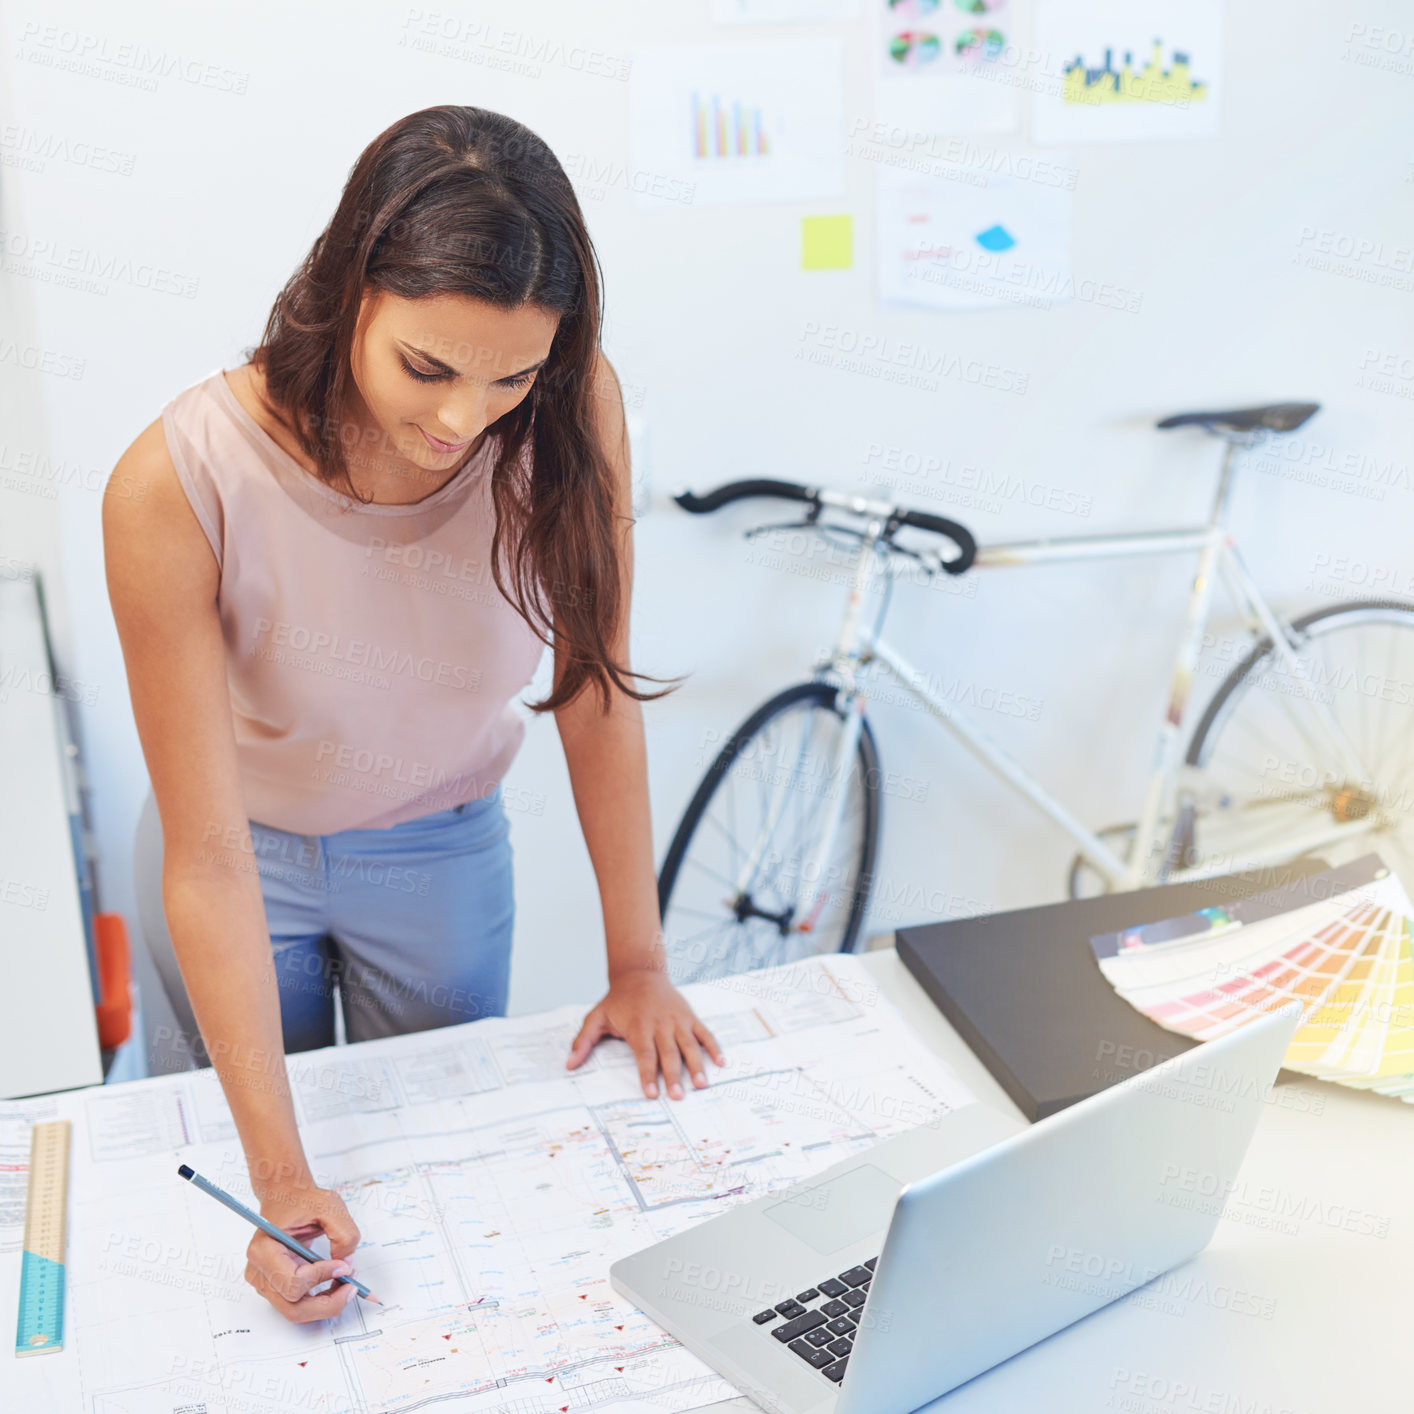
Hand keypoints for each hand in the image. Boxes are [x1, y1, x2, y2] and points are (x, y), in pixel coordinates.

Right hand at [244, 1180, 360, 1322]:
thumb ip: (344, 1233)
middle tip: (351, 1288)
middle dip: (327, 1304)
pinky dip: (320, 1300)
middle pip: (293, 1308)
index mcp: (263, 1250)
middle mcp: (259, 1272)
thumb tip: (346, 1264)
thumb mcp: (330, 1205)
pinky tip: (335, 1283)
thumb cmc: (301, 1199)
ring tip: (346, 1284)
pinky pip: (298, 1304)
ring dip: (325, 1304)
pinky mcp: (275, 1286)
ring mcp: (265, 1283)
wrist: (285, 1197)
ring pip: (297, 1311)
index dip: (322, 1277)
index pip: (293, 1282)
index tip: (343, 1265)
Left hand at [568, 967, 725, 1099]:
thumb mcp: (596, 1017)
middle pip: (668, 1053)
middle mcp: (660, 1024)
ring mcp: (677, 1020)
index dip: (647, 1075)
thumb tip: (569, 1064)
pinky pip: (704, 1033)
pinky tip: (721, 1062)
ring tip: (701, 1085)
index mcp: (638, 1027)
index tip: (651, 1094)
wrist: (640, 972)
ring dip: (696, 1065)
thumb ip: (583, 1041)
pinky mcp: (689, 1017)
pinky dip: (713, 1047)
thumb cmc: (618, 1000)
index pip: (644, 1054)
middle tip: (678, 1097)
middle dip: (673, 1076)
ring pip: (689, 1045)